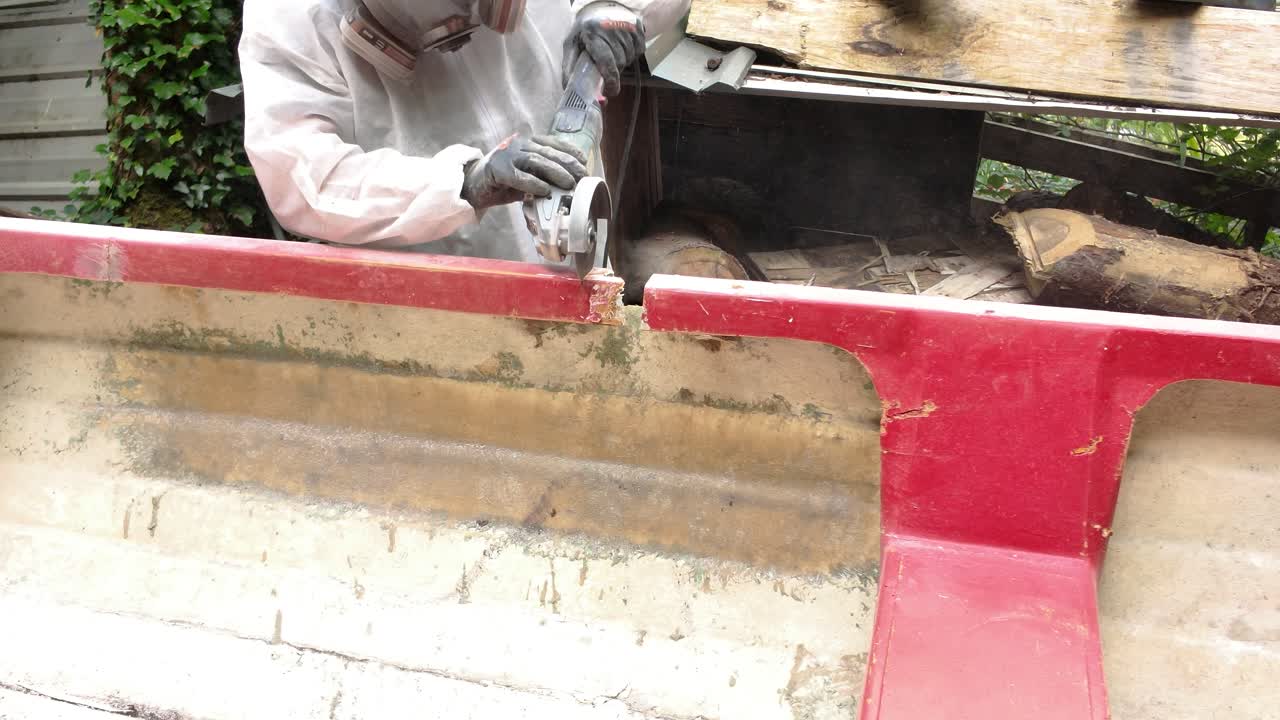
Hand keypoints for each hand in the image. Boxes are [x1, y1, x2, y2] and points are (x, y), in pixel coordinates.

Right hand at [461, 134, 587, 210]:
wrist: (471, 186)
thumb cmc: (501, 182)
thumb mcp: (526, 177)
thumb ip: (542, 176)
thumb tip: (567, 186)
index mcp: (526, 143)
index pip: (552, 142)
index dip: (569, 151)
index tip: (584, 162)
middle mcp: (518, 145)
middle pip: (547, 152)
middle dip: (567, 164)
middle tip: (582, 176)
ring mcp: (507, 155)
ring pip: (536, 161)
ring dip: (555, 172)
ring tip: (569, 184)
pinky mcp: (497, 169)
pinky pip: (518, 176)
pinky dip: (533, 183)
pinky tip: (545, 191)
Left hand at [562, 2, 645, 96]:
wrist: (598, 8)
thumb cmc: (583, 31)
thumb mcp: (571, 47)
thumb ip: (569, 70)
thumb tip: (570, 93)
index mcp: (592, 34)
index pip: (606, 61)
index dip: (611, 80)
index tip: (610, 91)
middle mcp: (611, 29)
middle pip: (619, 62)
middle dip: (614, 71)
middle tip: (605, 68)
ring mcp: (626, 26)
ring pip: (629, 57)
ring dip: (622, 62)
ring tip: (612, 54)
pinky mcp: (637, 26)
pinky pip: (639, 50)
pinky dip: (631, 53)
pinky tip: (621, 47)